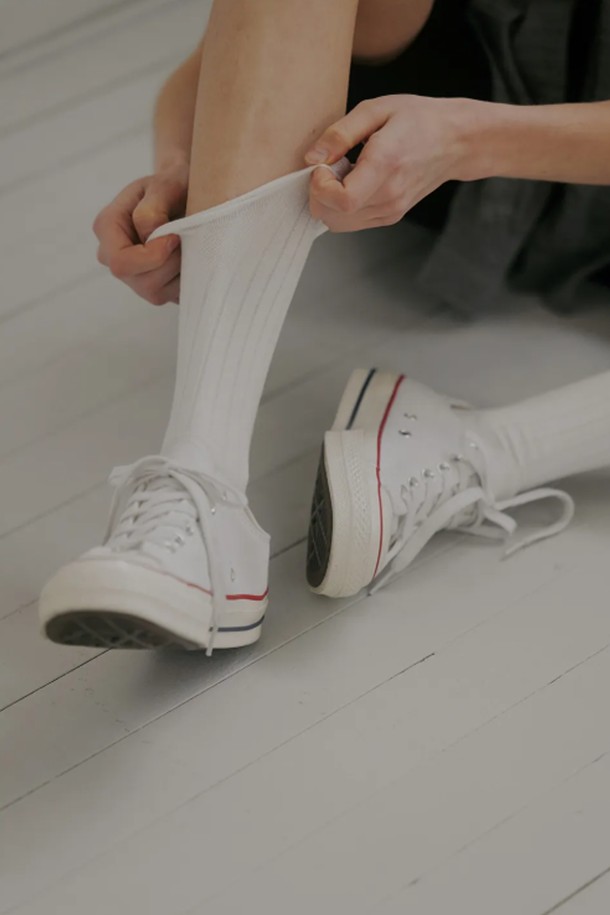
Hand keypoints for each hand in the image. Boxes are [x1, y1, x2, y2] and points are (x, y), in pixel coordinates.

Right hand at [93, 161, 188, 303]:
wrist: (182, 196)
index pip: (121, 262)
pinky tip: (187, 257)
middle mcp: (112, 256)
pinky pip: (170, 296)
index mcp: (107, 228)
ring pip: (157, 293)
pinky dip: (186, 280)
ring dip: (180, 272)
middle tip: (186, 239)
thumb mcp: (164, 185)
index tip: (176, 237)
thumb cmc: (172, 186)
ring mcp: (131, 276)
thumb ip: (152, 209)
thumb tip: (150, 237)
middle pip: (142, 282)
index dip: (153, 256)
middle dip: (171, 264)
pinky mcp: (152, 288)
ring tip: (187, 246)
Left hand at [305, 94, 477, 231]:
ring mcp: (391, 210)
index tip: (323, 165)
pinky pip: (352, 222)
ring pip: (338, 224)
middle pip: (333, 217)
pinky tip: (355, 181)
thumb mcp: (376, 110)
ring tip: (346, 172)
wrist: (455, 141)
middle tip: (332, 165)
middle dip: (319, 194)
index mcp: (385, 165)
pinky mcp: (390, 216)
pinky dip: (342, 206)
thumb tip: (312, 157)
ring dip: (330, 201)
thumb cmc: (419, 119)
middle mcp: (389, 196)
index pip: (342, 200)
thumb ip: (340, 133)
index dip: (320, 187)